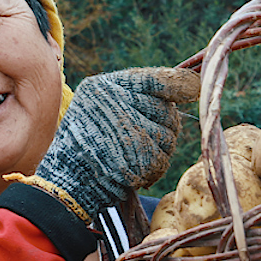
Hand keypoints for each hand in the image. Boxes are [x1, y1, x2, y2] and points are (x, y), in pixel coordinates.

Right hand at [35, 68, 200, 216]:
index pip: (155, 79)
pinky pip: (162, 161)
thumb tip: (192, 85)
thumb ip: (136, 95)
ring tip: (132, 156)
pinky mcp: (135, 158)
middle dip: (163, 128)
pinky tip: (133, 171)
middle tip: (140, 140)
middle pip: (167, 111)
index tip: (195, 88)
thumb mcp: (99, 106)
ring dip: (158, 152)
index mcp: (103, 87)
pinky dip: (152, 170)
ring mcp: (127, 130)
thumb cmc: (84, 143)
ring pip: (168, 138)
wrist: (66, 181)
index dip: (180, 85)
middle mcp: (115, 104)